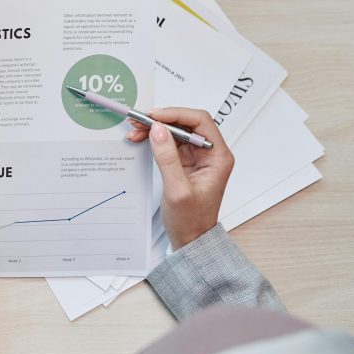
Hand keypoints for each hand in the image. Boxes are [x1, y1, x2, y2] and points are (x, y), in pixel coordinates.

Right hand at [127, 107, 233, 248]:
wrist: (191, 239)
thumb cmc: (191, 220)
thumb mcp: (177, 190)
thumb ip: (168, 158)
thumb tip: (158, 130)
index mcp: (218, 157)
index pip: (200, 122)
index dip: (176, 114)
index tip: (154, 117)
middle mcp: (210, 153)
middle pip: (186, 123)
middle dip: (161, 120)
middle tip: (139, 121)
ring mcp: (197, 157)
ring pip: (176, 130)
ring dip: (155, 128)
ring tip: (135, 129)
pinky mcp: (184, 161)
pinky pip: (169, 141)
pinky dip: (154, 138)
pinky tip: (140, 139)